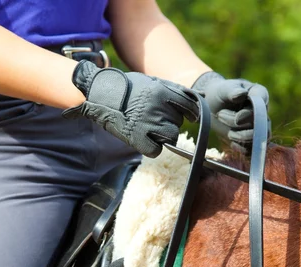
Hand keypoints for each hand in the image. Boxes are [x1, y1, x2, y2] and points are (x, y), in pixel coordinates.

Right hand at [62, 61, 199, 157]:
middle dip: (170, 123)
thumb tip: (199, 97)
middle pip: (178, 124)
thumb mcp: (153, 81)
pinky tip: (145, 140)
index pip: (190, 107)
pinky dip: (152, 148)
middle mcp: (158, 108)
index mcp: (162, 92)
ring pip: (170, 137)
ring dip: (163, 136)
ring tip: (150, 129)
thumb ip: (175, 90)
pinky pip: (155, 150)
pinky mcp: (137, 138)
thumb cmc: (128, 88)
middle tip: (156, 119)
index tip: (191, 117)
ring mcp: (148, 124)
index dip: (192, 114)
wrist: (100, 94)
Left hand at [192, 71, 268, 153]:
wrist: (212, 106)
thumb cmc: (219, 94)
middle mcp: (262, 111)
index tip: (237, 118)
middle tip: (220, 115)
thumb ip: (232, 91)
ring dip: (240, 137)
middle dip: (239, 125)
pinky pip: (251, 148)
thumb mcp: (223, 90)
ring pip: (257, 137)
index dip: (251, 114)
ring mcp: (257, 126)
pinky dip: (241, 147)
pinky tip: (232, 143)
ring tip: (228, 132)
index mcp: (258, 94)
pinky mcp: (251, 138)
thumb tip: (241, 94)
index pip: (262, 104)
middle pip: (259, 123)